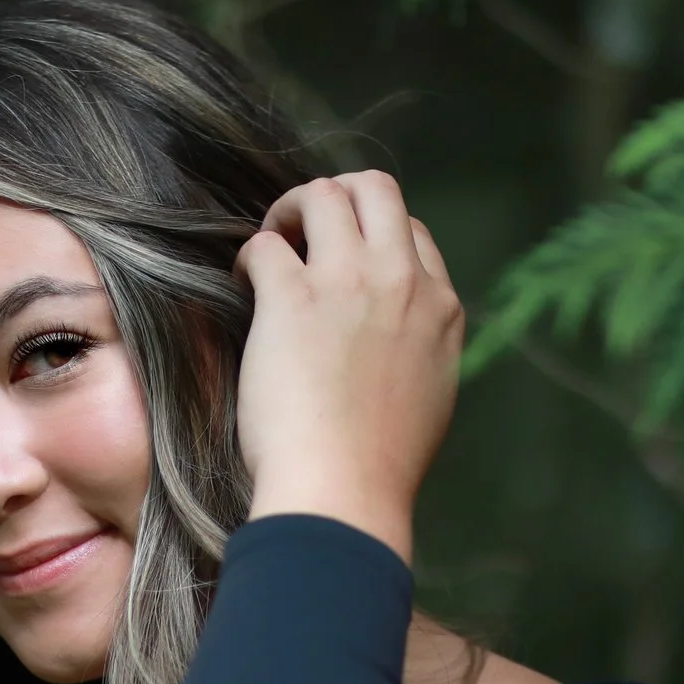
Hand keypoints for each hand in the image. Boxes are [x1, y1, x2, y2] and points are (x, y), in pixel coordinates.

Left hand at [231, 171, 463, 562]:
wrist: (344, 494)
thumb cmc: (378, 469)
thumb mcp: (430, 400)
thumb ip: (421, 353)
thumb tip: (399, 344)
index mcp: (441, 309)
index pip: (413, 234)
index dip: (373, 239)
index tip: (344, 267)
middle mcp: (402, 282)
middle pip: (376, 189)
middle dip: (336, 196)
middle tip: (303, 232)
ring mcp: (349, 284)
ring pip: (324, 194)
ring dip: (289, 212)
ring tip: (272, 248)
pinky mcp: (293, 300)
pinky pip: (264, 244)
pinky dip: (247, 257)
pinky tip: (242, 287)